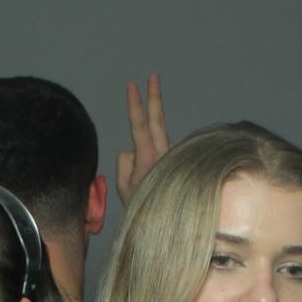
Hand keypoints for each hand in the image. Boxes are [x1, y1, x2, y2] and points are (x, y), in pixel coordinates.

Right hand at [116, 73, 170, 207]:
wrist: (165, 225)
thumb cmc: (142, 207)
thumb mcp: (124, 187)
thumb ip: (125, 162)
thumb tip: (132, 150)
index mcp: (147, 157)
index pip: (139, 124)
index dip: (135, 103)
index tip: (133, 85)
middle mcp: (162, 154)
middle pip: (157, 119)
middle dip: (154, 97)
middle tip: (153, 76)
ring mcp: (172, 158)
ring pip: (156, 144)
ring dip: (151, 149)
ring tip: (147, 173)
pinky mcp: (177, 163)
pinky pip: (160, 157)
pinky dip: (154, 165)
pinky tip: (155, 183)